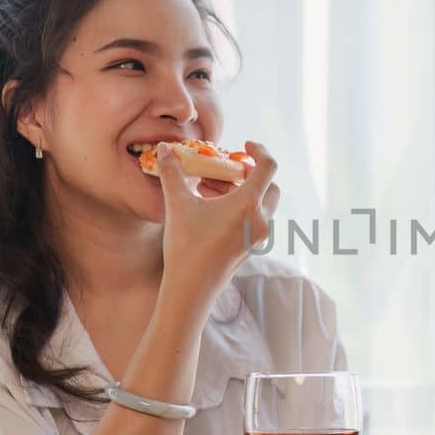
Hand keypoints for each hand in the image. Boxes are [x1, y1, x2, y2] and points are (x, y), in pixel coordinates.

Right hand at [156, 141, 279, 289]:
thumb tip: (166, 148)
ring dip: (240, 189)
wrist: (191, 289)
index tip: (244, 145)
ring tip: (208, 186)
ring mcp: (259, 235)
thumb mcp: (177, 205)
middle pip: (269, 185)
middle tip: (224, 168)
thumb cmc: (186, 247)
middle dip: (248, 172)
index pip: (268, 167)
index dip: (260, 151)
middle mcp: (261, 219)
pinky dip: (239, 206)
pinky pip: (254, 218)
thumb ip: (173, 172)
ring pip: (261, 202)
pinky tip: (210, 206)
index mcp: (249, 205)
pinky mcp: (252, 246)